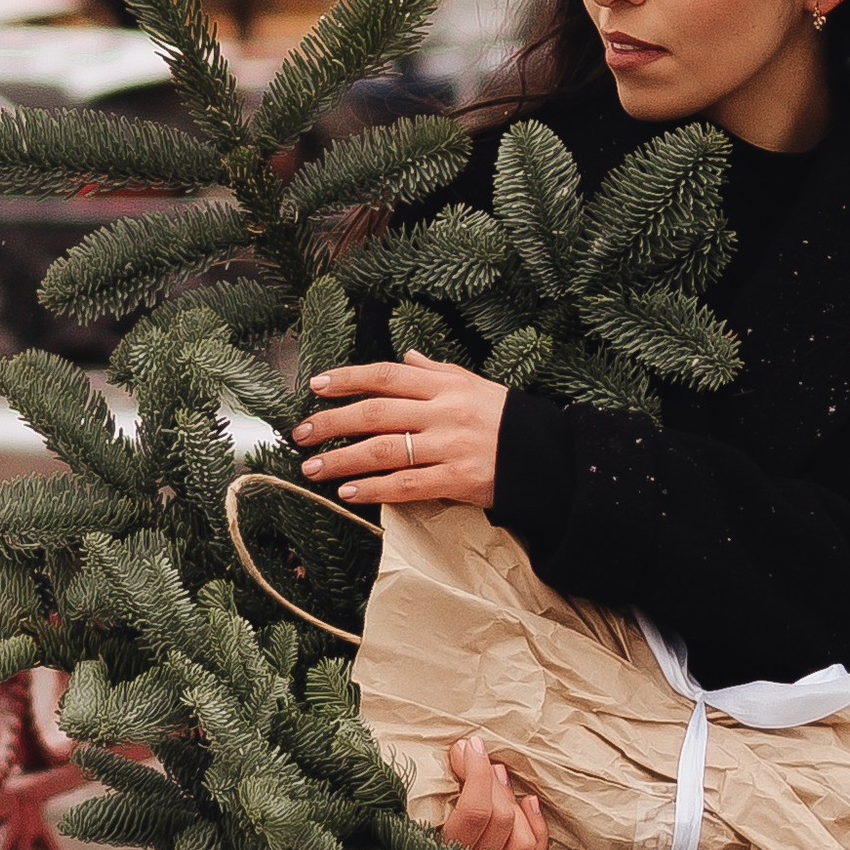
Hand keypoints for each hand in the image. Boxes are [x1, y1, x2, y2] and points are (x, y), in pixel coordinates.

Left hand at [294, 350, 507, 508]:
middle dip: (331, 423)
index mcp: (445, 385)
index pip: (386, 375)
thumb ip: (436, 371)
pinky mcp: (457, 479)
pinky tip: (349, 492)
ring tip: (313, 468)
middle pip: (375, 414)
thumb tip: (405, 357)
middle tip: (300, 434)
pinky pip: (407, 484)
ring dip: (342, 460)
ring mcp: (450, 446)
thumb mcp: (475, 384)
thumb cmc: (508, 419)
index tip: (316, 386)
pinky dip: (375, 489)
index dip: (348, 378)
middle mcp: (443, 412)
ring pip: (383, 451)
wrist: (549, 457)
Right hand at [392, 734, 552, 849]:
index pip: (474, 813)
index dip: (476, 772)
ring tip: (497, 774)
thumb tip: (422, 757)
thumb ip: (394, 808)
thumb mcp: (373, 840)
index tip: (466, 747)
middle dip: (491, 778)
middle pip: (501, 821)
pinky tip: (528, 803)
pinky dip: (536, 830)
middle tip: (476, 754)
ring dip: (512, 800)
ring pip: (523, 841)